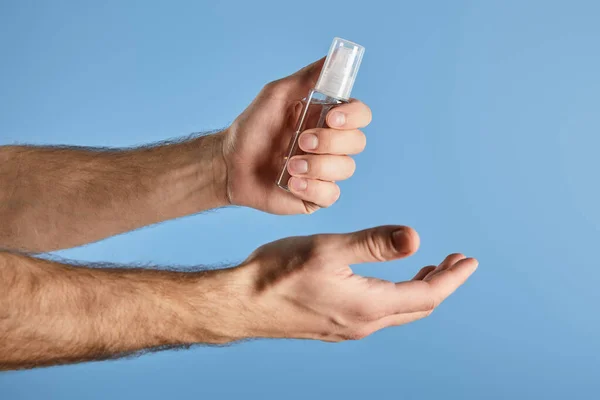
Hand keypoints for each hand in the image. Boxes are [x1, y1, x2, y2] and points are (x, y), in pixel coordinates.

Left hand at [220, 58, 371, 213]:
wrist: (230, 164)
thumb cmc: (252, 128)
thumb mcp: (276, 95)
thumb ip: (306, 78)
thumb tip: (333, 58)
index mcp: (327, 119)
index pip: (360, 115)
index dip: (353, 116)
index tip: (332, 117)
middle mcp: (331, 145)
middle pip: (358, 142)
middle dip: (330, 142)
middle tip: (301, 141)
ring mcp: (326, 172)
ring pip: (346, 169)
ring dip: (317, 165)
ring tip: (289, 165)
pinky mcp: (316, 196)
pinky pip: (331, 195)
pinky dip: (312, 188)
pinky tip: (291, 183)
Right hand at [226, 226, 477, 341]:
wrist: (240, 303)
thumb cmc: (277, 273)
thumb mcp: (328, 249)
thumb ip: (373, 244)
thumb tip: (416, 238)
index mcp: (368, 306)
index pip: (427, 294)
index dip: (452, 277)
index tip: (469, 261)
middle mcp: (363, 323)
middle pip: (417, 306)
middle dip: (441, 283)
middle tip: (455, 262)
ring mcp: (347, 327)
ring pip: (398, 310)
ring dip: (418, 289)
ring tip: (429, 269)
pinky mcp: (333, 325)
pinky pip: (378, 313)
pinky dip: (395, 295)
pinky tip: (386, 283)